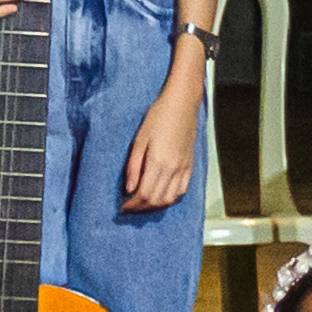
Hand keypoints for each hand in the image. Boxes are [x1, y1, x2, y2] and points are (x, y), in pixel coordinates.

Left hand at [119, 50, 201, 213]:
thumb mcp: (139, 139)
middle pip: (156, 200)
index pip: (144, 194)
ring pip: (170, 199)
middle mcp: (173, 169)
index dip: (131, 205)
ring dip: (155, 206)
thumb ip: (133, 166)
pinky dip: (170, 198)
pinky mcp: (190, 165)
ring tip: (142, 204)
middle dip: (140, 208)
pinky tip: (160, 196)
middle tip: (128, 207)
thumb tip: (128, 189)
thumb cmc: (158, 116)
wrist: (181, 103)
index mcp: (158, 162)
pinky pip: (182, 191)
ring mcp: (184, 168)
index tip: (121, 207)